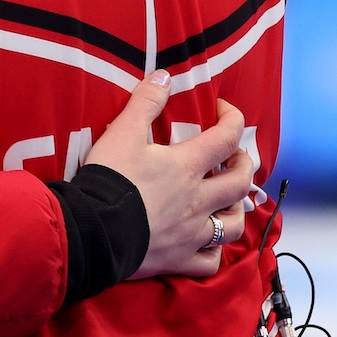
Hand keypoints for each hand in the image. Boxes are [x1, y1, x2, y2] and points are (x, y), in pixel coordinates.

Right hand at [83, 71, 252, 279]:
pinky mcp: (180, 259)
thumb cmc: (109, 179)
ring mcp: (193, 233)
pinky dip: (213, 251)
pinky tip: (206, 243)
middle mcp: (199, 200)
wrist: (94, 230)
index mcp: (188, 167)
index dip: (232, 119)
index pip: (225, 137)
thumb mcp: (122, 133)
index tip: (223, 110)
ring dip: (235, 209)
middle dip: (243, 165)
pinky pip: (209, 261)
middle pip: (240, 182)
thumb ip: (145, 102)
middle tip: (233, 157)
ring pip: (233, 225)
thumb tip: (165, 76)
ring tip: (226, 201)